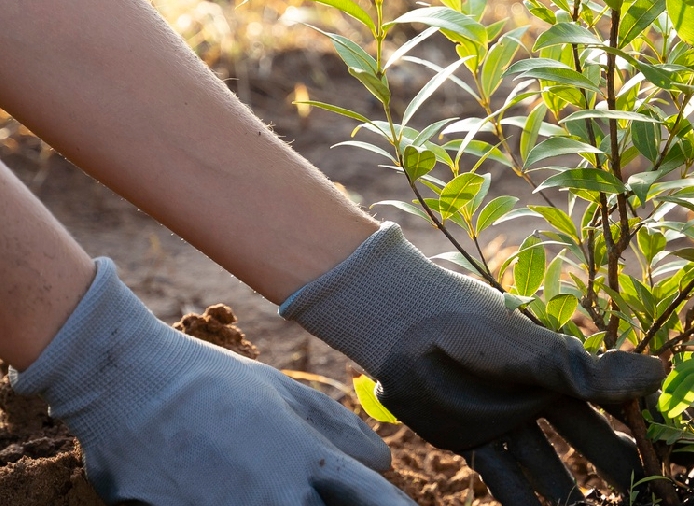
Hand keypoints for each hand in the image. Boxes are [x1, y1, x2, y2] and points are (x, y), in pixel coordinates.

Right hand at [11, 258, 410, 505]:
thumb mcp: (285, 393)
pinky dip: (237, 503)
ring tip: (259, 477)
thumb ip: (339, 430)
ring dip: (289, 503)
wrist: (128, 384)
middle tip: (322, 491)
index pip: (378, 503)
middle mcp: (278, 498)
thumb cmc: (213, 383)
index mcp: (309, 461)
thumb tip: (383, 462)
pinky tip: (223, 484)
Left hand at [282, 223, 665, 505]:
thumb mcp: (534, 353)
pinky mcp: (473, 440)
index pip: (608, 401)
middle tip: (639, 495)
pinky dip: (522, 501)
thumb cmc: (473, 327)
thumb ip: (591, 372)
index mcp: (560, 367)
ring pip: (546, 466)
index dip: (634, 427)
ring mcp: (507, 419)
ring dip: (567, 494)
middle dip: (611, 467)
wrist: (402, 326)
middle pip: (585, 439)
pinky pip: (503, 477)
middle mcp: (538, 395)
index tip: (661, 458)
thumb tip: (660, 373)